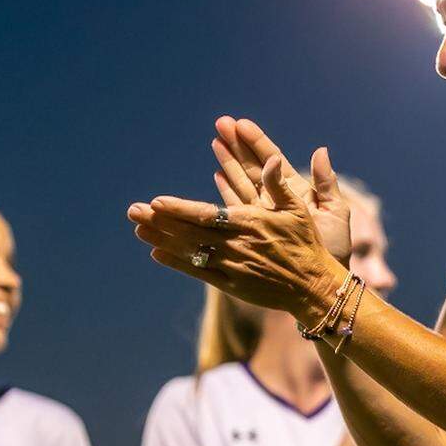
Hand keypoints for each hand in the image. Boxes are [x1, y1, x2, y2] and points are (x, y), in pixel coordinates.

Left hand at [128, 150, 345, 321]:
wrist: (312, 286)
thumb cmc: (306, 243)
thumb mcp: (297, 209)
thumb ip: (279, 183)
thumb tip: (273, 159)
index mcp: (250, 223)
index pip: (206, 214)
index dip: (179, 209)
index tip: (157, 201)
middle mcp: (236, 246)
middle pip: (190, 232)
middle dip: (159, 221)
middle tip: (133, 210)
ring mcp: (231, 267)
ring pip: (190, 252)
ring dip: (162, 239)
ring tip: (137, 229)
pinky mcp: (231, 284)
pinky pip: (198, 273)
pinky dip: (177, 263)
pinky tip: (157, 253)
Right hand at [211, 116, 351, 263]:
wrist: (324, 282)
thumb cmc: (335, 248)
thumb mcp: (336, 212)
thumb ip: (326, 182)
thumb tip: (320, 150)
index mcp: (295, 192)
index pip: (272, 160)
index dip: (257, 141)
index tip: (241, 123)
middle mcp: (277, 201)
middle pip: (253, 168)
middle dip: (237, 146)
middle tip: (220, 124)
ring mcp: (264, 216)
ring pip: (241, 184)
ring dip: (227, 164)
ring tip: (215, 142)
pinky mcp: (255, 233)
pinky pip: (236, 209)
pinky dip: (226, 193)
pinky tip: (216, 176)